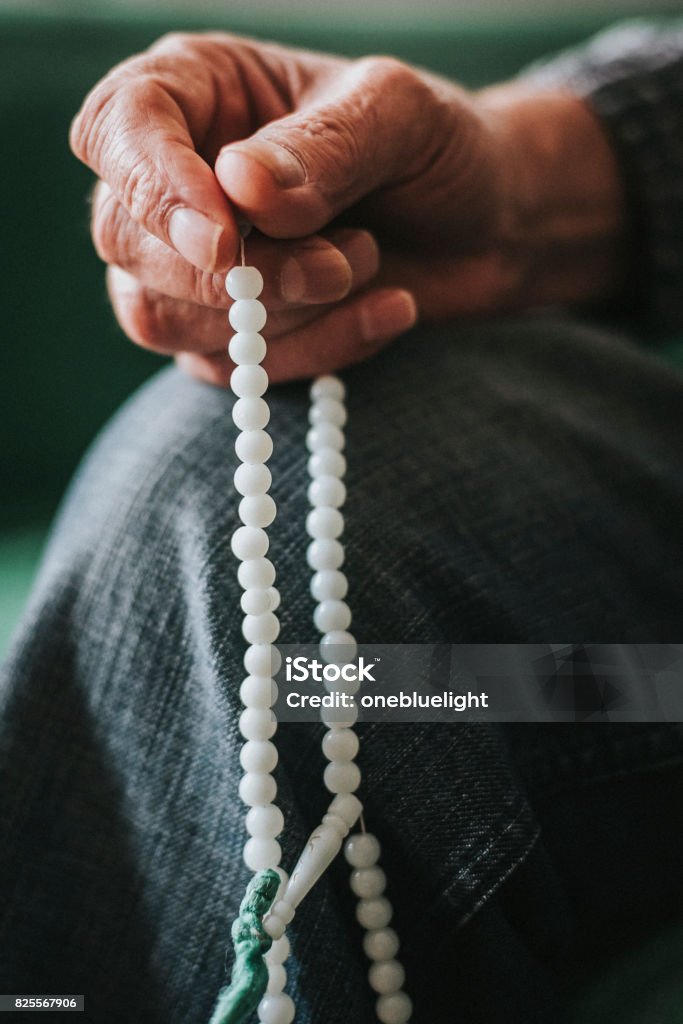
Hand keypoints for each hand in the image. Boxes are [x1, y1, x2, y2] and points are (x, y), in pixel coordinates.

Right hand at [71, 33, 625, 383]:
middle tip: (338, 263)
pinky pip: (234, 371)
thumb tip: (238, 188)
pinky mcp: (229, 335)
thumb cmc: (439, 149)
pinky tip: (389, 310)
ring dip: (280, 315)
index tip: (224, 239)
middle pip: (124, 240)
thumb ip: (323, 146)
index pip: (117, 131)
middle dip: (240, 272)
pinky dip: (317, 352)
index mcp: (200, 92)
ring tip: (371, 266)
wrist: (489, 229)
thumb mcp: (401, 117)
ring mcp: (194, 266)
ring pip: (165, 317)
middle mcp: (180, 179)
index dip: (153, 188)